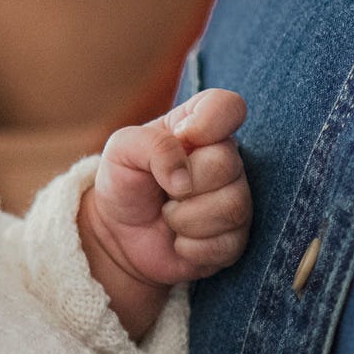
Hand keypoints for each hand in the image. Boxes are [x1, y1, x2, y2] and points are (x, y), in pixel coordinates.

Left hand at [79, 88, 250, 339]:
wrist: (118, 233)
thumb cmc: (124, 180)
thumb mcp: (122, 149)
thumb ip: (153, 146)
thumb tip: (184, 179)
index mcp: (200, 125)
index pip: (229, 107)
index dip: (209, 123)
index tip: (181, 138)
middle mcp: (224, 158)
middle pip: (227, 164)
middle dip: (185, 184)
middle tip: (164, 189)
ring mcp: (233, 199)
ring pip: (232, 207)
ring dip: (185, 218)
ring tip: (168, 215)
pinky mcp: (234, 239)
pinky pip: (226, 245)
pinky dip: (191, 247)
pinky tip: (178, 239)